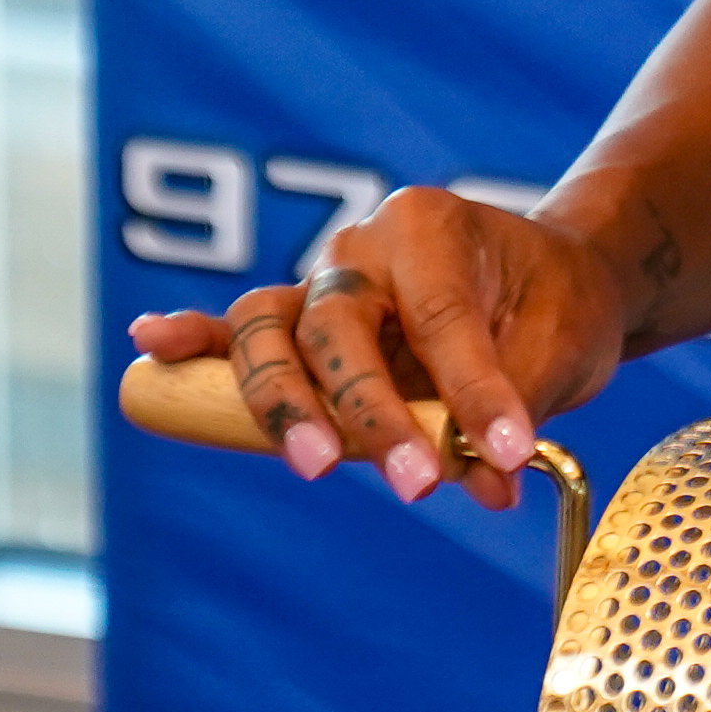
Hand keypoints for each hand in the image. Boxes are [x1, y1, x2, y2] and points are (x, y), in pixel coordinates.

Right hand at [125, 186, 630, 509]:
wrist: (553, 282)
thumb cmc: (554, 307)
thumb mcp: (558, 352)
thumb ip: (512, 412)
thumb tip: (486, 481)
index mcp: (430, 229)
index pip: (440, 314)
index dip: (472, 390)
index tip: (510, 452)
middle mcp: (361, 247)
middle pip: (337, 327)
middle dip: (372, 413)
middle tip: (416, 482)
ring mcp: (318, 284)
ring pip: (270, 334)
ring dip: (286, 405)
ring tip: (315, 463)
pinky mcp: (297, 326)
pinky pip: (235, 334)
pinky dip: (193, 342)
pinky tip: (151, 348)